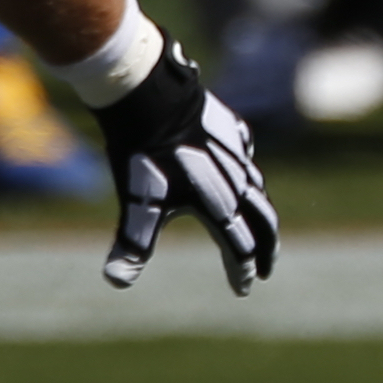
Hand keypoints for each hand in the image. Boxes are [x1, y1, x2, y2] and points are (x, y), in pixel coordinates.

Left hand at [93, 36, 279, 295]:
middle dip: (266, 250)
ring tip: (256, 227)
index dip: (240, 272)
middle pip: (264, 223)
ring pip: (258, 190)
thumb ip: (132, 245)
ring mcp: (238, 155)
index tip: (241, 289)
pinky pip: (247, 157)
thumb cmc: (142, 154)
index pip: (239, 249)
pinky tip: (242, 172)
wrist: (149, 93)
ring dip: (260, 214)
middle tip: (265, 269)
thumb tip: (115, 282)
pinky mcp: (232, 131)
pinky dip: (248, 173)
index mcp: (219, 206)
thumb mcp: (136, 203)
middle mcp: (237, 183)